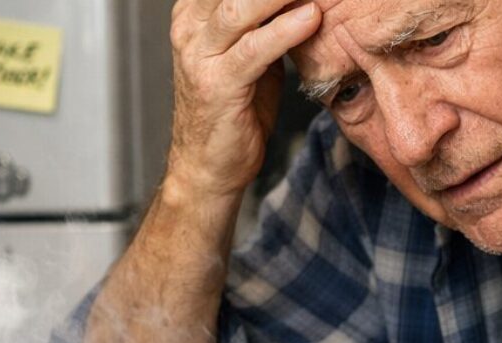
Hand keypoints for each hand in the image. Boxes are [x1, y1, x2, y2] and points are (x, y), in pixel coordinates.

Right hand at [167, 0, 320, 196]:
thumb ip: (269, 20)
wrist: (210, 167)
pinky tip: (311, 17)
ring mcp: (198, 54)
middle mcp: (189, 25)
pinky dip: (285, 30)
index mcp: (195, 11)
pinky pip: (254, 49)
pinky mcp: (216, 84)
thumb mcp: (253, 53)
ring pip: (240, 5)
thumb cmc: (236, 109)